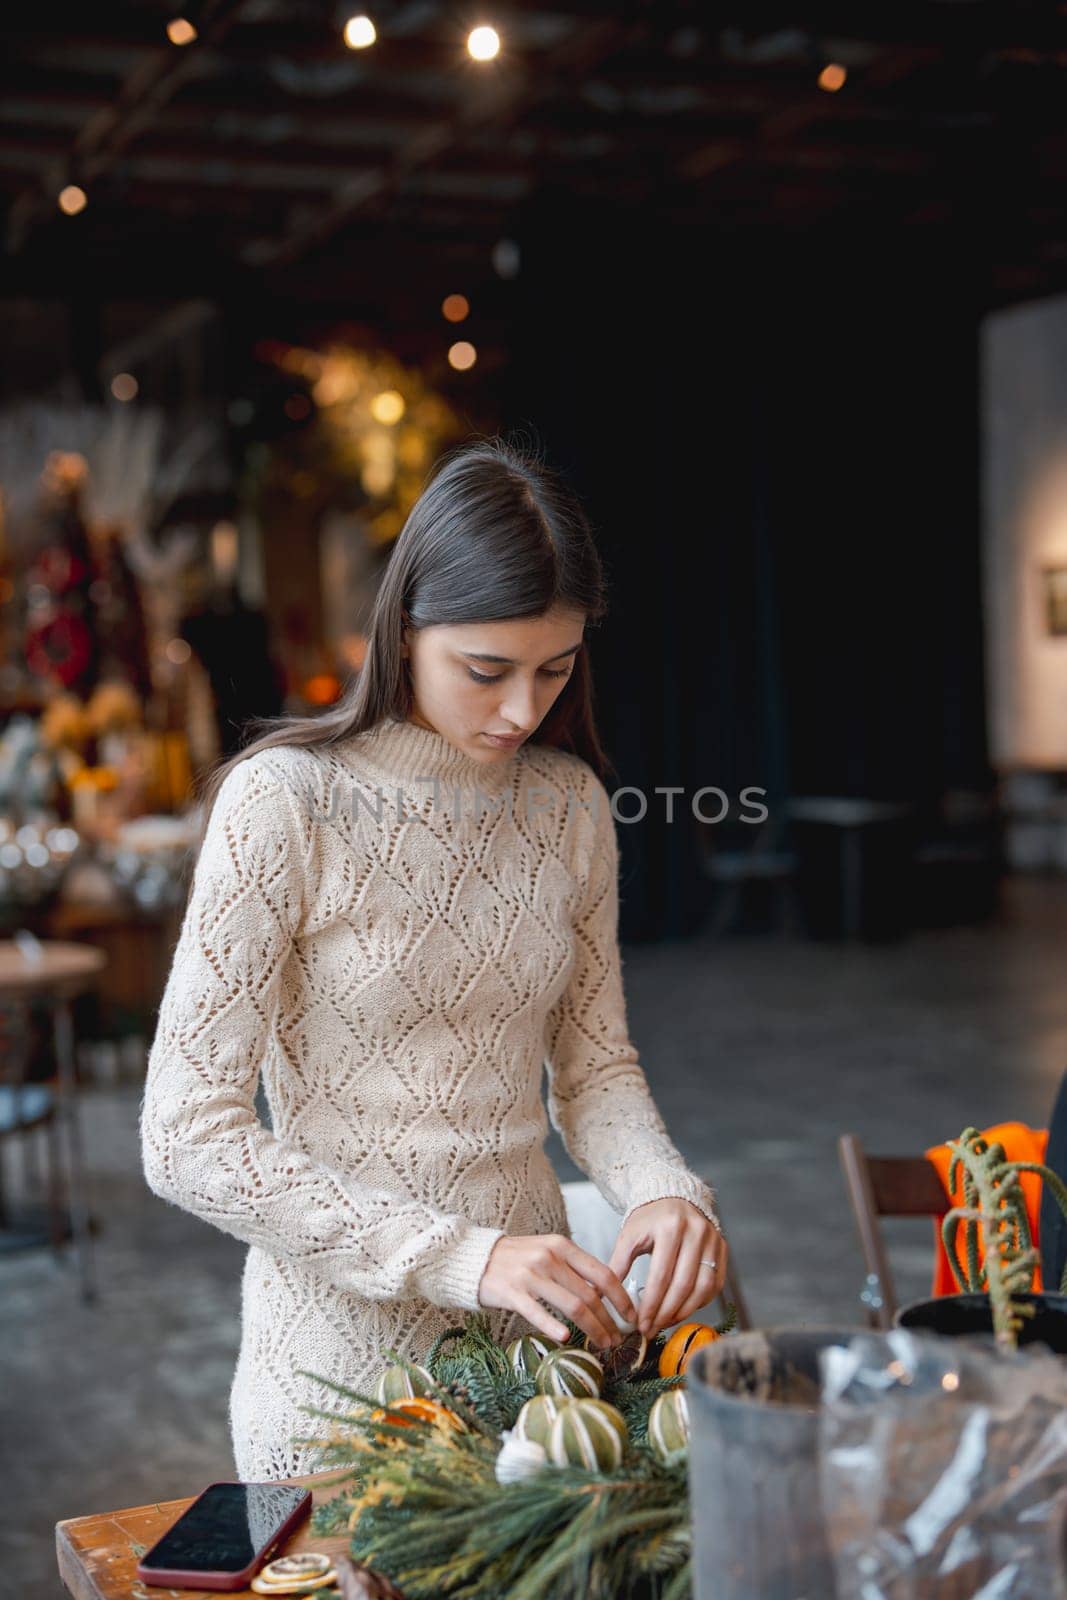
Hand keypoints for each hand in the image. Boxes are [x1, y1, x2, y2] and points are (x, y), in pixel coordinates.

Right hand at [478, 1233, 639, 1348]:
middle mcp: (549, 1258)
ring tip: (603, 1344)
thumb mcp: (548, 1252)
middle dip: (609, 1321)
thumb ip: (573, 1268)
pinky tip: (565, 1338)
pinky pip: (538, 1312)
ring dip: (592, 1328)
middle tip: (618, 1339)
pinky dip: (553, 1326)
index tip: (632, 1316)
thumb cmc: (517, 1258)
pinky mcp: (512, 1292)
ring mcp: (531, 1275)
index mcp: (562, 1247)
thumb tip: (603, 1294)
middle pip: (590, 1295)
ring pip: (572, 1306)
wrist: (476, 1257)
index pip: (602, 1273)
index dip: (621, 1298)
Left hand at [608, 1199, 728, 1338]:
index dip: (652, 1305)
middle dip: (666, 1313)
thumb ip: (617, 1265)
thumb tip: (601, 1296)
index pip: (661, 1276)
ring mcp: (713, 1240)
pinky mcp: (722, 1248)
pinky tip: (683, 1309)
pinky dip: (700, 1302)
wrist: (673, 1196)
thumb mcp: (629, 1235)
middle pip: (683, 1285)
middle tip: (652, 1329)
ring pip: (704, 1287)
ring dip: (684, 1311)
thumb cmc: (649, 1218)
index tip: (641, 1324)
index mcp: (670, 1227)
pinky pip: (715, 1284)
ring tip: (665, 1322)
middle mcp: (696, 1232)